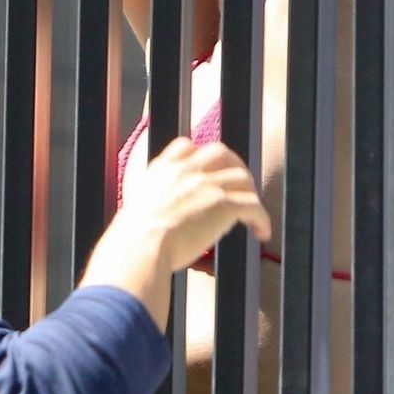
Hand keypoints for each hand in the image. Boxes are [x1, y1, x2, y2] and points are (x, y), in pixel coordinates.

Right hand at [80, 138, 269, 328]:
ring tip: (253, 210)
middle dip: (234, 165)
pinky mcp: (224, 204)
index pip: (186, 146)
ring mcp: (207, 184)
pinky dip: (262, 219)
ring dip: (250, 192)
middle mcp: (186, 171)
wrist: (140, 246)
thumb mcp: (134, 212)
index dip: (201, 155)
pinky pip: (254, 206)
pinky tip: (262, 233)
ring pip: (242, 177)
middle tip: (240, 184)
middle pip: (221, 153)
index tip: (208, 169)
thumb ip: (148, 208)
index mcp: (162, 170)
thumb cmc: (131, 241)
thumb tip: (147, 226)